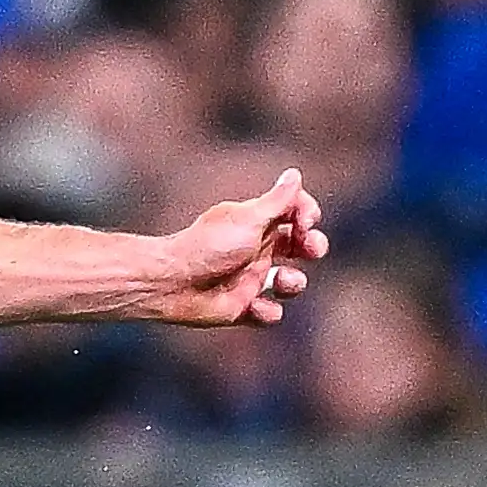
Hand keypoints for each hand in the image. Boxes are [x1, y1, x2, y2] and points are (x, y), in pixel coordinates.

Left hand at [152, 169, 326, 326]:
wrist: (172, 283)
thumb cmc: (208, 246)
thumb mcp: (248, 219)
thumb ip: (277, 201)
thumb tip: (294, 174)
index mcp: (257, 223)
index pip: (294, 213)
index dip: (307, 214)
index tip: (306, 220)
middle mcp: (257, 249)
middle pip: (300, 246)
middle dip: (313, 245)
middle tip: (311, 248)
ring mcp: (250, 278)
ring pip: (291, 281)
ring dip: (295, 282)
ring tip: (281, 280)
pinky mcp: (243, 307)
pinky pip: (269, 313)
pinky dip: (268, 312)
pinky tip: (254, 307)